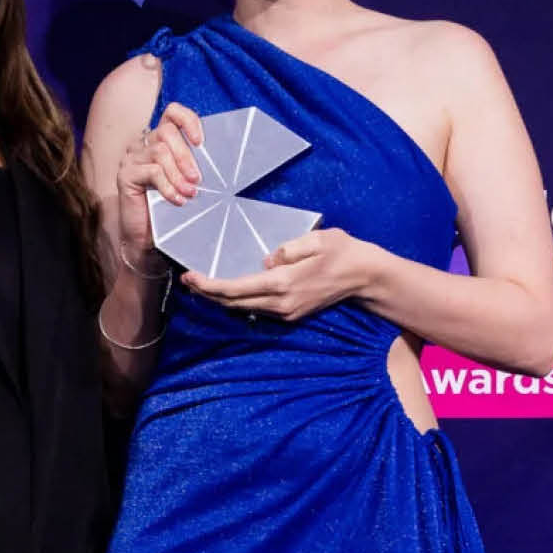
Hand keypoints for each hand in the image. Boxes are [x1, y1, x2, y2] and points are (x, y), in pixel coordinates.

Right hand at [114, 103, 204, 259]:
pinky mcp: (125, 175)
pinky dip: (168, 187)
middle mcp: (144, 144)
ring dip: (179, 174)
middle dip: (186, 156)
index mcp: (160, 139)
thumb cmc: (169, 206)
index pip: (172, 113)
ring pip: (159, 152)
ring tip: (190, 192)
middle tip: (197, 179)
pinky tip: (178, 200)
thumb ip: (195, 166)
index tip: (201, 142)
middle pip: (167, 133)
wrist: (146, 236)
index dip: (188, 120)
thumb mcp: (187, 181)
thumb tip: (223, 162)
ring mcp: (132, 158)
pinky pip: (151, 172)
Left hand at [184, 227, 382, 322]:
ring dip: (221, 298)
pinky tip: (229, 290)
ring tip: (202, 285)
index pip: (236, 288)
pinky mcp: (292, 313)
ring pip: (244, 308)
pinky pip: (257, 308)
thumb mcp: (316, 239)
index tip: (190, 277)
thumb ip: (288, 249)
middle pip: (234, 303)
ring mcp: (287, 312)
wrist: (365, 277)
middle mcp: (282, 303)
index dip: (209, 285)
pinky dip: (238, 300)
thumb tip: (267, 261)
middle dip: (207, 293)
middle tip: (187, 280)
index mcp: (284, 283)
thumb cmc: (342, 252)